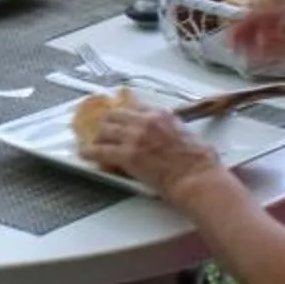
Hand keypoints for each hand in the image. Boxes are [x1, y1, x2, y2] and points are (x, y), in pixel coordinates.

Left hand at [81, 104, 221, 195]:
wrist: (197, 178)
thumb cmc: (199, 162)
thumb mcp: (188, 134)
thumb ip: (174, 129)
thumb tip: (172, 133)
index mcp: (162, 115)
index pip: (135, 106)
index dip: (124, 112)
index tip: (120, 116)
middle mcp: (146, 121)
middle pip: (116, 115)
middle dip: (108, 122)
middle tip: (103, 129)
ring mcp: (135, 137)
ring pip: (105, 129)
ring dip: (98, 136)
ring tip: (93, 142)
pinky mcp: (127, 155)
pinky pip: (101, 150)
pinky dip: (90, 152)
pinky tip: (85, 154)